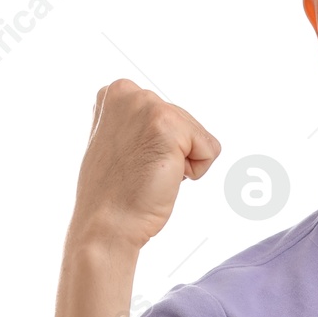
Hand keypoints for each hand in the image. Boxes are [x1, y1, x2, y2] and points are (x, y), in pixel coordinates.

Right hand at [69, 78, 220, 250]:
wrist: (108, 224)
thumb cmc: (115, 193)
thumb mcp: (119, 142)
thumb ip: (138, 124)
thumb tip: (158, 125)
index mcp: (116, 93)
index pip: (168, 114)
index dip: (158, 146)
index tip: (132, 161)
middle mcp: (129, 92)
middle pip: (186, 122)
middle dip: (172, 152)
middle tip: (141, 171)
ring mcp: (148, 106)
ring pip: (198, 136)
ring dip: (182, 162)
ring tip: (149, 174)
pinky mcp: (169, 126)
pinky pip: (210, 150)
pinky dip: (194, 171)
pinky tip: (162, 177)